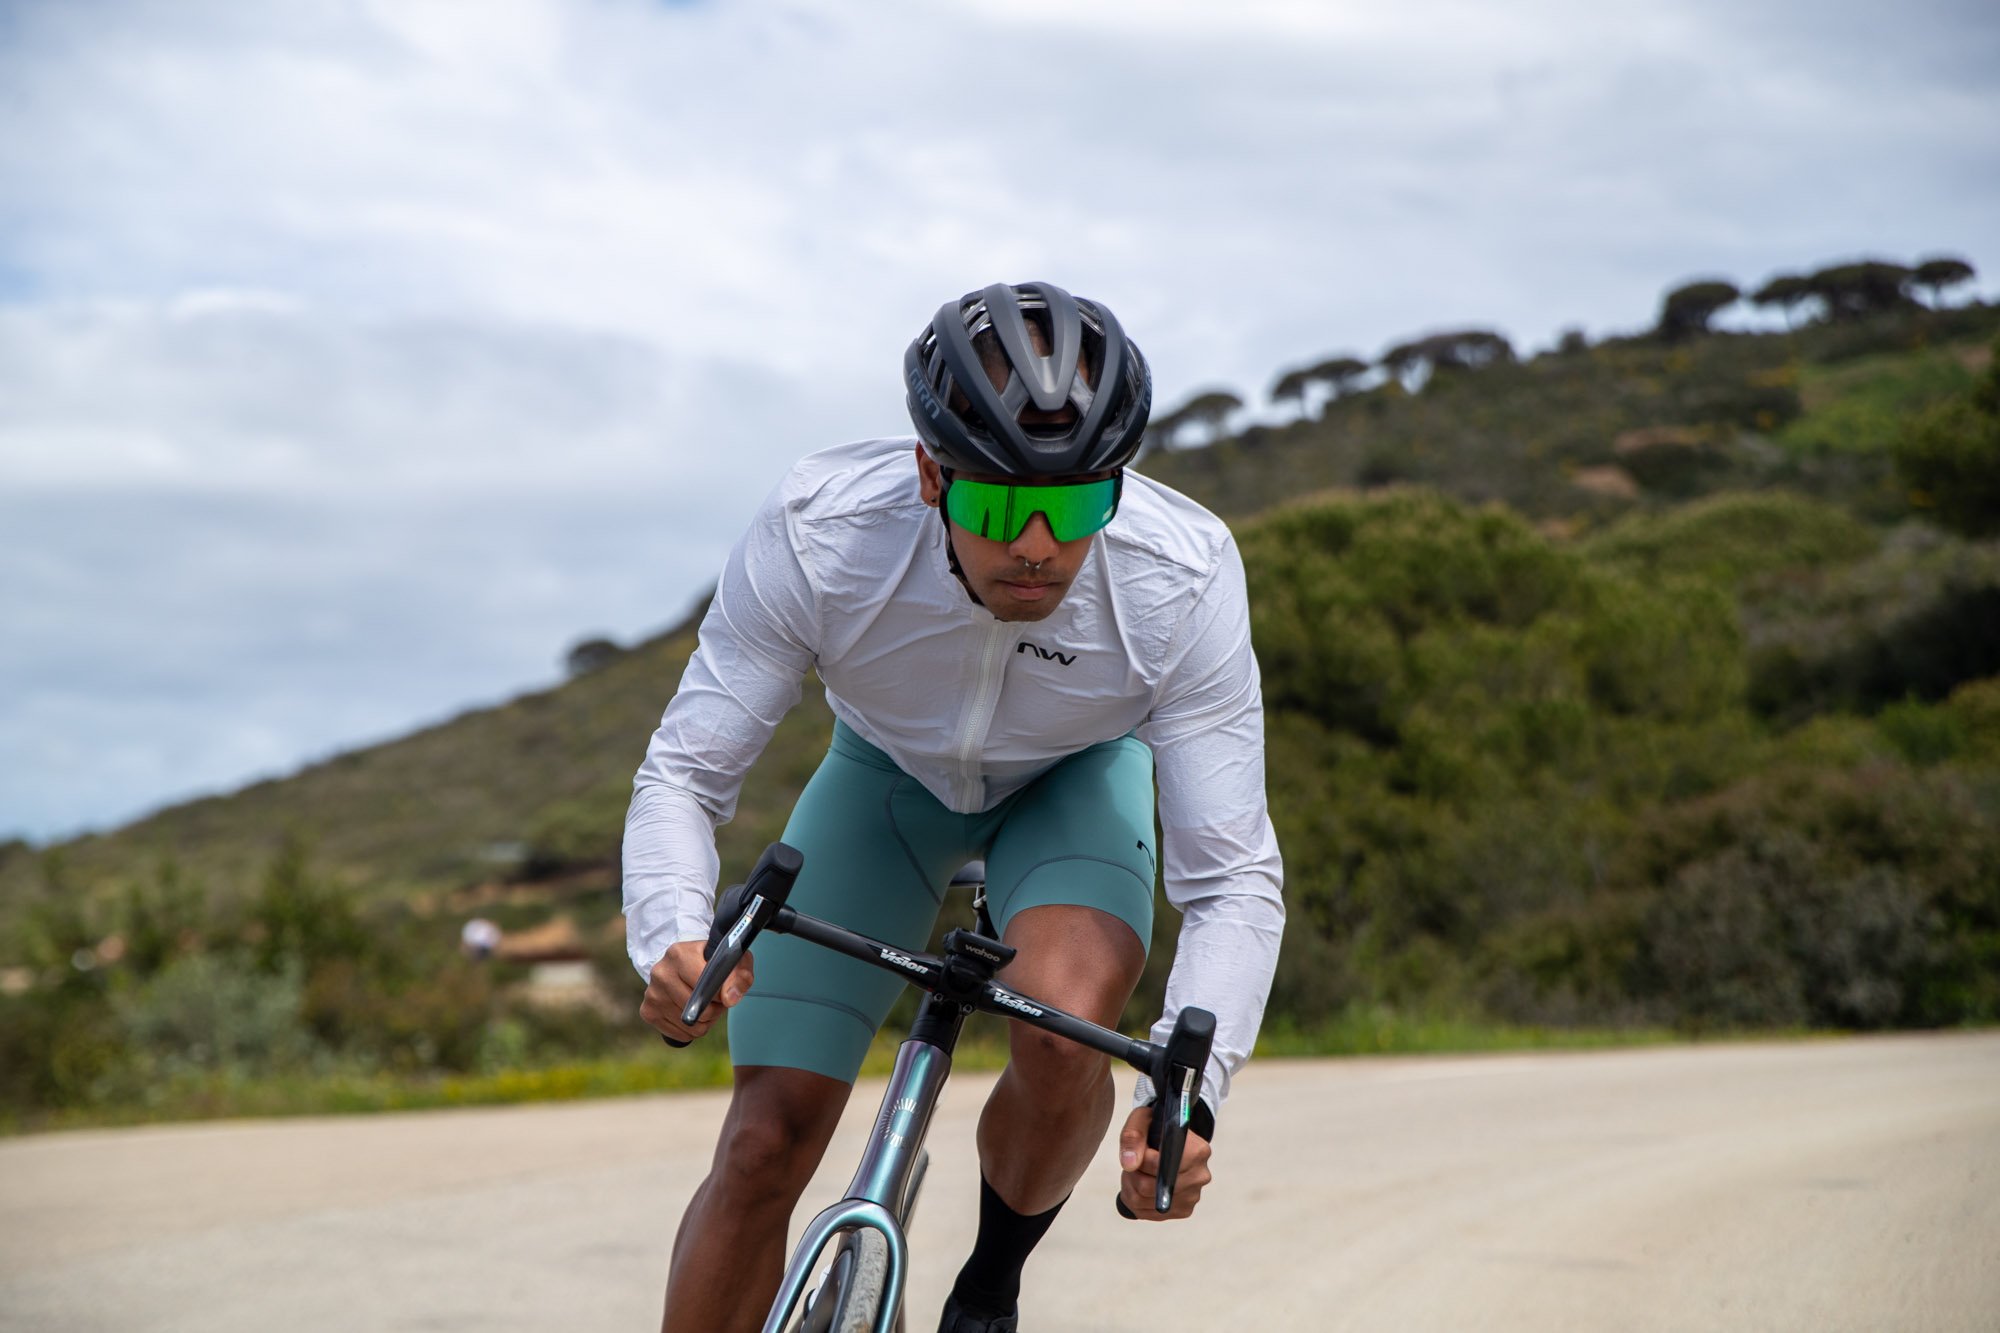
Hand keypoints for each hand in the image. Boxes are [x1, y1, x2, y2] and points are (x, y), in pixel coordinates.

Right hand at [640, 940, 753, 1043]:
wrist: (685, 964)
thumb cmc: (712, 962)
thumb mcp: (733, 961)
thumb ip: (739, 976)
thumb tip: (729, 999)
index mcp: (679, 954)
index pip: (705, 985)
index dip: (719, 995)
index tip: (723, 993)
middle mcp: (661, 972)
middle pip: (697, 1009)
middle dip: (713, 1009)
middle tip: (715, 999)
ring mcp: (652, 993)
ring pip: (690, 1025)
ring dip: (704, 1021)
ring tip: (704, 1004)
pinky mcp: (648, 1012)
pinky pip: (681, 1035)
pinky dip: (691, 1030)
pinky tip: (691, 1012)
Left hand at [1116, 1103, 1211, 1220]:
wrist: (1173, 1139)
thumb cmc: (1157, 1127)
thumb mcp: (1143, 1119)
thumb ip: (1134, 1136)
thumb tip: (1129, 1164)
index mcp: (1198, 1151)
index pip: (1159, 1165)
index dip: (1140, 1160)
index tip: (1139, 1151)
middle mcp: (1200, 1176)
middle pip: (1149, 1187)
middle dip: (1132, 1174)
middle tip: (1134, 1161)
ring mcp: (1193, 1196)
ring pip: (1143, 1201)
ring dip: (1131, 1187)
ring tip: (1137, 1171)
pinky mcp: (1184, 1210)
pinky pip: (1147, 1213)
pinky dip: (1137, 1201)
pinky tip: (1141, 1185)